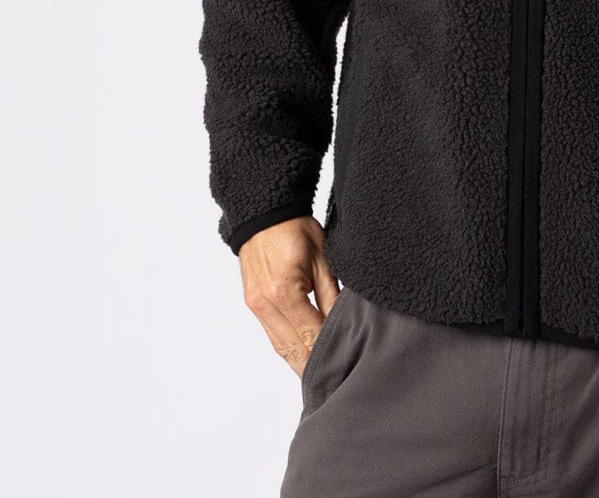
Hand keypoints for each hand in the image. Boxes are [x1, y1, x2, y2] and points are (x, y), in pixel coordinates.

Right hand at [238, 216, 340, 377]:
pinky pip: (272, 335)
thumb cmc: (296, 229)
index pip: (311, 336)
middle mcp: (265, 304)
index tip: (345, 369)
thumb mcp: (323, 258)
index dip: (328, 355)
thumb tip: (345, 325)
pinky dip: (288, 349)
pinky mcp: (252, 305)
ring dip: (299, 363)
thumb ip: (332, 295)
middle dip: (313, 368)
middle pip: (292, 350)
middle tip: (336, 385)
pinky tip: (303, 358)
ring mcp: (256, 307)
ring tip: (322, 379)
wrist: (263, 215)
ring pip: (280, 347)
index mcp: (285, 292)